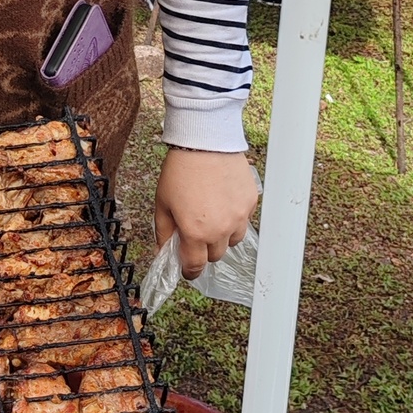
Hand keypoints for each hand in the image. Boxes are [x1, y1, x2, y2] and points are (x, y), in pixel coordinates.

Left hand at [154, 148, 259, 273]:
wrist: (205, 142)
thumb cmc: (181, 170)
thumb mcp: (162, 203)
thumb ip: (163, 232)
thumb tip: (163, 251)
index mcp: (195, 232)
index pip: (195, 265)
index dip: (189, 270)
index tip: (188, 269)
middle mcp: (220, 229)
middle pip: (215, 255)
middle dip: (204, 249)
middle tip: (195, 233)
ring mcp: (239, 217)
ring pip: (233, 240)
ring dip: (222, 236)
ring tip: (212, 216)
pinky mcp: (250, 203)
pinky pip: (244, 220)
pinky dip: (235, 217)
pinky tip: (223, 202)